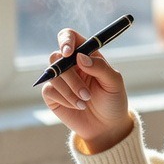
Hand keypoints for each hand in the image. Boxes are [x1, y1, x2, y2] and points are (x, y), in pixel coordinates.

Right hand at [40, 27, 133, 152]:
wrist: (106, 127)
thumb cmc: (113, 101)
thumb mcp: (114, 82)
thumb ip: (100, 67)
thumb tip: (80, 56)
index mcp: (86, 55)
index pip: (69, 37)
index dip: (65, 41)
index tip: (68, 53)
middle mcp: (70, 64)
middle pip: (56, 57)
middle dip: (71, 77)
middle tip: (86, 93)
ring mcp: (60, 79)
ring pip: (52, 75)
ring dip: (70, 90)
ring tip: (86, 102)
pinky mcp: (52, 95)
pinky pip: (49, 90)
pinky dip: (65, 99)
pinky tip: (78, 106)